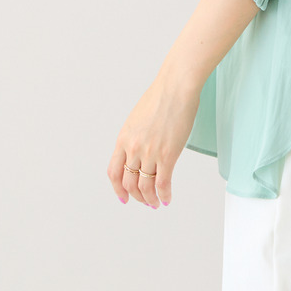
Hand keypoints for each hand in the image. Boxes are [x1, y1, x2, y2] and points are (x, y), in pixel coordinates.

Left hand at [107, 74, 200, 207]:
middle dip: (136, 196)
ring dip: (150, 199)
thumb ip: (136, 136)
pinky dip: (164, 195)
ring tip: (155, 203)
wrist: (176, 87)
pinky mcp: (168, 154)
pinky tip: (167, 198)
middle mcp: (134, 148)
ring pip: (145, 187)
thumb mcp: (138, 118)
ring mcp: (150, 153)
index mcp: (124, 138)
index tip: (123, 197)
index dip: (118, 188)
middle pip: (129, 183)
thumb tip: (141, 149)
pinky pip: (163, 183)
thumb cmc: (162, 96)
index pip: (114, 172)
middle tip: (143, 201)